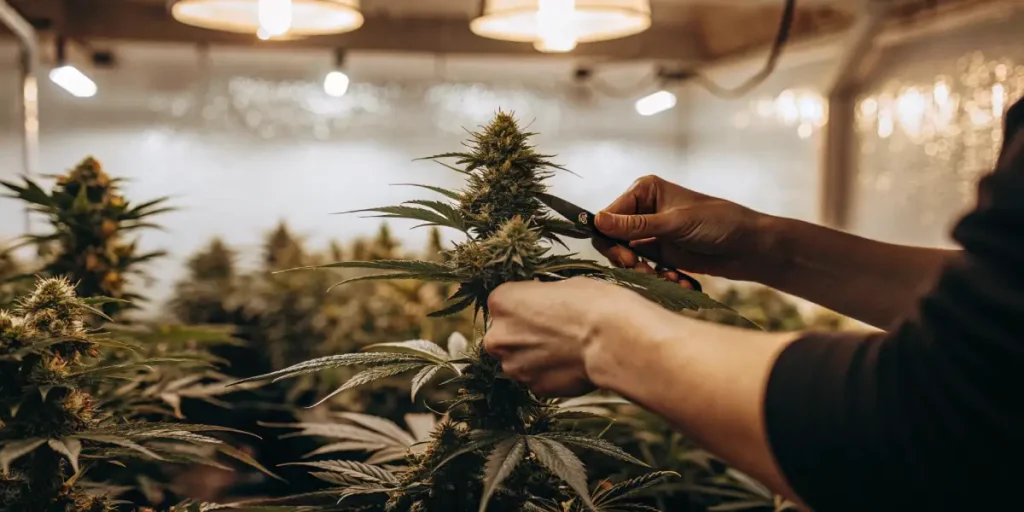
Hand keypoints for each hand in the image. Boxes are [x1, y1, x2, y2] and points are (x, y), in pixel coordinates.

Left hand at [483, 277, 654, 396]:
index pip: (504, 302)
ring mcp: (514, 366)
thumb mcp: (563, 285)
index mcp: (501, 302)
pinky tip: (571, 364)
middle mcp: (499, 336)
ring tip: (567, 349)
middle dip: (525, 334)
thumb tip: (543, 307)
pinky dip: (550, 373)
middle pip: (505, 335)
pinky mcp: (534, 388)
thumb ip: (540, 299)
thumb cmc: (594, 307)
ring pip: (519, 360)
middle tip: (555, 331)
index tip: (544, 308)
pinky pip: (537, 378)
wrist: (614, 341)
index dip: (526, 305)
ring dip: (536, 356)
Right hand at [594, 175, 778, 281]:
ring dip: (644, 272)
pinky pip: (645, 269)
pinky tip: (680, 281)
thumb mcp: (675, 224)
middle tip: (642, 271)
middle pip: (612, 240)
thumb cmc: (718, 223)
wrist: (750, 247)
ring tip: (670, 279)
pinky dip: (659, 278)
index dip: (611, 239)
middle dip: (626, 259)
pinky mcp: (662, 254)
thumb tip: (597, 221)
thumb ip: (636, 226)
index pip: (608, 216)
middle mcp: (643, 210)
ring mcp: (652, 234)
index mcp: (644, 191)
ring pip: (627, 259)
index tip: (627, 257)